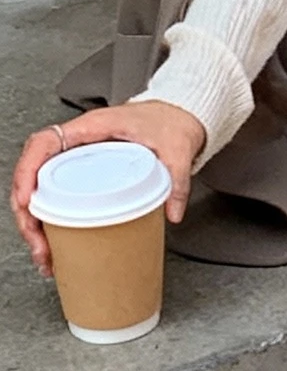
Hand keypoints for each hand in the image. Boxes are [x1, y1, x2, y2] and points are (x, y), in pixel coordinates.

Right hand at [10, 101, 205, 277]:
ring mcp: (78, 158)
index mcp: (92, 126)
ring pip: (40, 189)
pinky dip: (49, 220)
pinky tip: (53, 244)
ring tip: (44, 254)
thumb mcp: (177, 148)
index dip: (27, 171)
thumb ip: (177, 179)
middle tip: (38, 243)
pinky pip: (55, 194)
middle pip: (34, 173)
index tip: (25, 201)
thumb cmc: (169, 122)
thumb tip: (172, 212)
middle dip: (28, 213)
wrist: (178, 115)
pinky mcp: (84, 173)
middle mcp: (78, 141)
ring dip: (35, 223)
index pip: (45, 142)